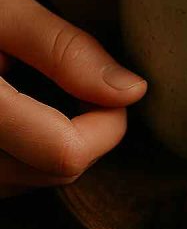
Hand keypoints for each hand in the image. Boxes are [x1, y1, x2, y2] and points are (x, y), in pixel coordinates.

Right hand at [0, 0, 145, 196]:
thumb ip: (64, 49)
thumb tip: (132, 91)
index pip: (67, 153)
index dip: (108, 121)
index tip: (114, 81)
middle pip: (58, 170)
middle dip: (88, 126)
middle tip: (77, 72)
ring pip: (35, 179)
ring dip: (58, 137)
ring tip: (34, 80)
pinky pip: (6, 179)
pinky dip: (27, 146)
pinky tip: (14, 103)